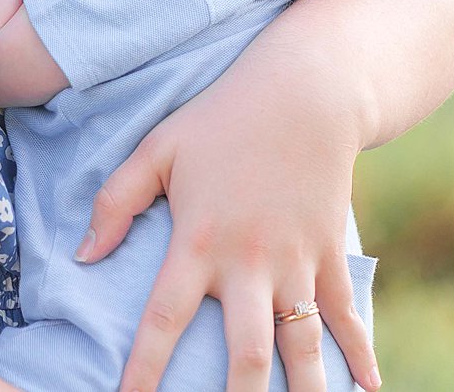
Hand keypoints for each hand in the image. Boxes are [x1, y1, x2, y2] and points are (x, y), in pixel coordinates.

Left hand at [80, 48, 380, 391]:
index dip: (143, 368)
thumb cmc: (221, 117)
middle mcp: (249, 262)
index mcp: (198, 241)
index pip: (163, 320)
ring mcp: (297, 262)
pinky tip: (369, 390)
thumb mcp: (157, 149)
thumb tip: (84, 256)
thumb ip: (116, 202)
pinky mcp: (331, 253)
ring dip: (302, 390)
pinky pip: (345, 314)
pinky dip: (360, 353)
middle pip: (242, 352)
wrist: (305, 91)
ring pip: (301, 345)